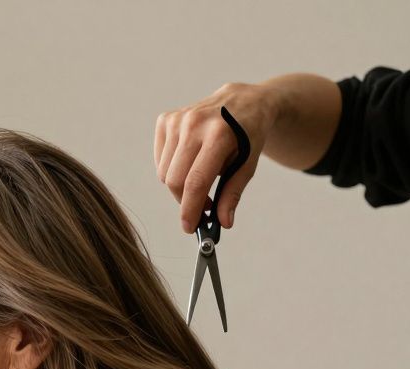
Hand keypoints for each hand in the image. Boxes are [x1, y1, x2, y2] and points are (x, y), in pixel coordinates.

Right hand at [155, 83, 278, 232]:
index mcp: (219, 134)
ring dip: (180, 185)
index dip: (190, 209)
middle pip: (175, 180)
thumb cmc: (248, 135)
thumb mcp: (249, 164)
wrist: (243, 100)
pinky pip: (160, 159)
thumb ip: (233, 193)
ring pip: (165, 172)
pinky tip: (190, 162)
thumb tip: (223, 222)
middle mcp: (194, 123)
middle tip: (202, 207)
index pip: (196, 181)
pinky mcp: (166, 119)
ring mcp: (177, 119)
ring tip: (200, 178)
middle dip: (185, 201)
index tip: (190, 227)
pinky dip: (172, 169)